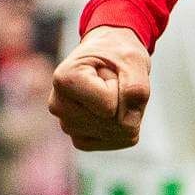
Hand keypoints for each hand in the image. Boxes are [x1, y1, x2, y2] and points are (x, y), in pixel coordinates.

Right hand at [50, 26, 150, 150]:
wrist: (107, 54)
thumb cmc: (117, 53)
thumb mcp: (132, 59)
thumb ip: (136, 88)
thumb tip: (130, 126)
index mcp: (65, 79)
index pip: (109, 105)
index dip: (121, 86)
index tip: (111, 70)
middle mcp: (59, 105)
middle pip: (112, 122)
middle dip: (125, 100)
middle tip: (114, 80)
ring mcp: (67, 125)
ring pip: (116, 133)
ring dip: (126, 112)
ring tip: (111, 91)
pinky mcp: (79, 138)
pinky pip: (115, 141)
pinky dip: (124, 126)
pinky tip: (115, 108)